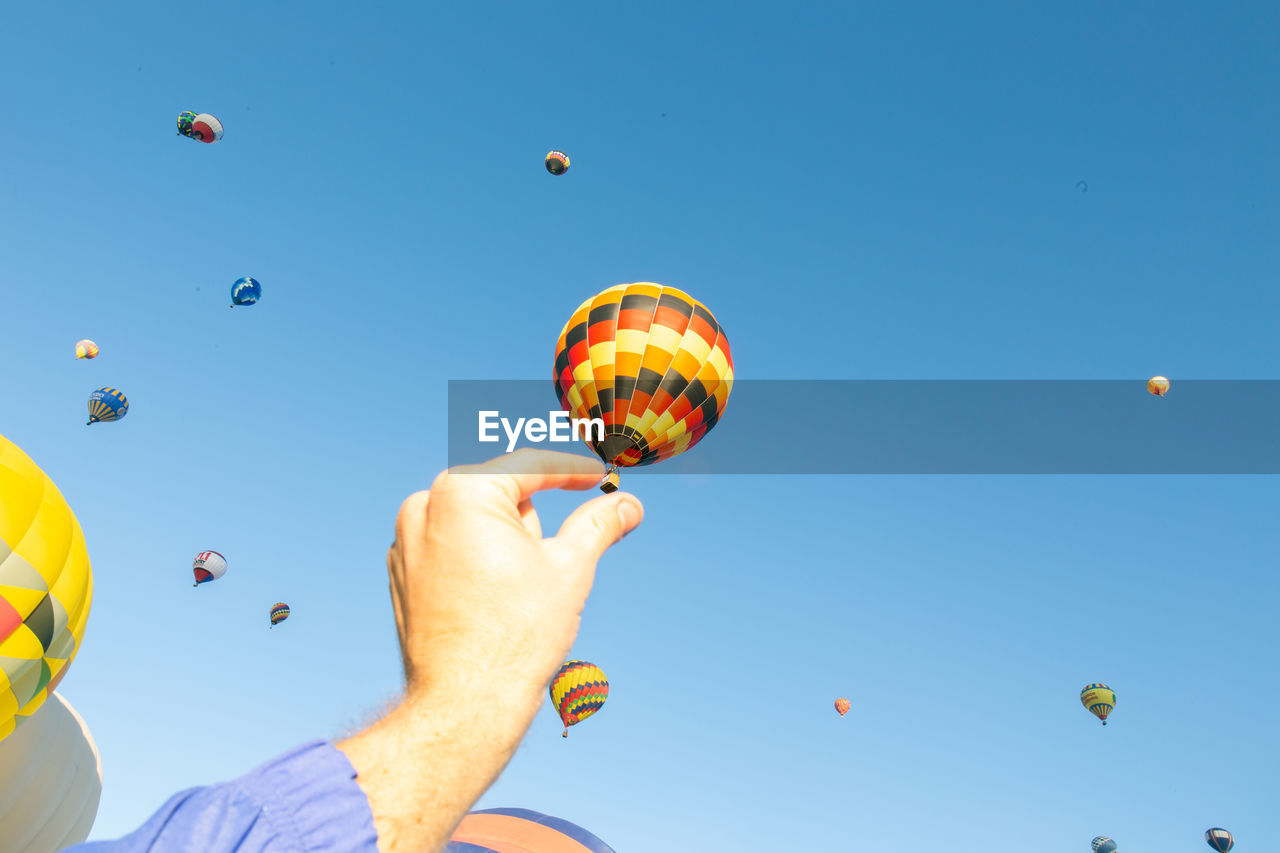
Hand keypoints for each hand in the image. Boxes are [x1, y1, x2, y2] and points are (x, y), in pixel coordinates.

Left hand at [388, 448, 643, 697]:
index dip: (572, 471)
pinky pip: (450, 550)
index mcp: (463, 491)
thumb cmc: (517, 634)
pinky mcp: (401, 573)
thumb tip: (628, 504)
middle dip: (532, 522)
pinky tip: (489, 605)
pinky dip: (475, 563)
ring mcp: (406, 541)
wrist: (465, 702)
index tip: (599, 478)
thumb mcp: (570, 567)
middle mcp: (424, 506)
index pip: (530, 466)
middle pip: (501, 496)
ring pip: (476, 523)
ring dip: (505, 542)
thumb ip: (599, 524)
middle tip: (546, 568)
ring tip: (514, 597)